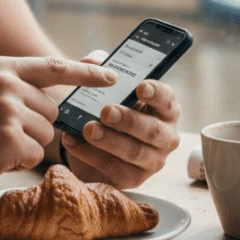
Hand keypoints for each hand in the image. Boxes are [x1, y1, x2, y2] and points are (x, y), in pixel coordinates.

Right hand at [0, 56, 114, 200]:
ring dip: (25, 147)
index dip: (85, 72)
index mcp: (0, 67)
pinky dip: (16, 162)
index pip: (54, 66)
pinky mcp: (8, 138)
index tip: (111, 75)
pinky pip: (33, 155)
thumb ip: (19, 87)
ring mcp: (7, 109)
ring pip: (45, 134)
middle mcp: (6, 83)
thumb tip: (64, 87)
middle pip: (51, 109)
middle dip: (34, 127)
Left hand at [59, 52, 181, 188]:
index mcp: (165, 109)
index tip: (140, 86)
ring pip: (135, 153)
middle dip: (129, 120)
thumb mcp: (107, 86)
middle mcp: (166, 137)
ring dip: (110, 140)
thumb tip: (91, 61)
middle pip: (153, 130)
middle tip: (106, 110)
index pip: (168, 100)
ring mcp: (152, 161)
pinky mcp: (133, 178)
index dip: (156, 94)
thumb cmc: (111, 107)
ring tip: (88, 129)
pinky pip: (114, 169)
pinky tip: (72, 141)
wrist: (97, 143)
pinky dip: (90, 155)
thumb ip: (101, 67)